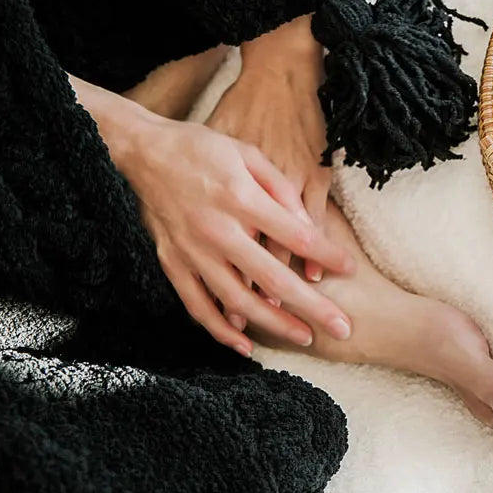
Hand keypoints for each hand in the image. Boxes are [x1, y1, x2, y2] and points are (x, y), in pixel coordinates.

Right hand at [70, 74, 353, 355]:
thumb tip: (307, 225)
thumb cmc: (201, 148)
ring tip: (304, 338)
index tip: (351, 269)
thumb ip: (280, 189)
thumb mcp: (247, 153)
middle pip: (273, 278)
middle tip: (342, 327)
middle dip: (312, 306)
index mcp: (240, 198)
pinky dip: (220, 330)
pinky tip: (244, 345)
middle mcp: (217, 230)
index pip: (295, 236)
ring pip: (237, 301)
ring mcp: (192, 252)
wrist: (141, 151)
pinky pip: (197, 305)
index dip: (326, 255)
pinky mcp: (171, 264)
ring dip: (273, 324)